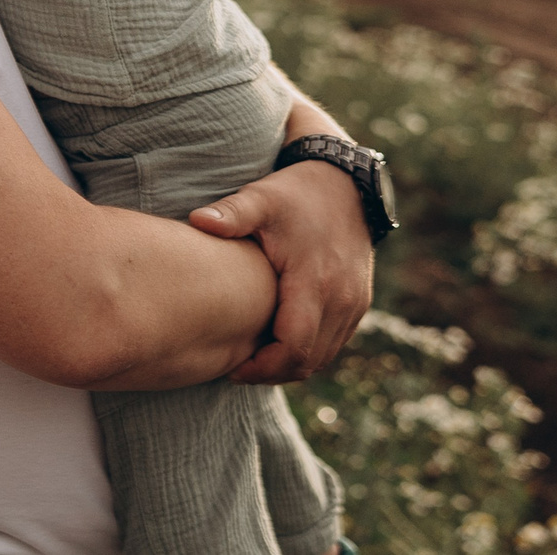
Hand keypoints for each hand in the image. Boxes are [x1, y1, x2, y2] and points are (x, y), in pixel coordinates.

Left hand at [190, 160, 373, 383]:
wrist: (346, 185)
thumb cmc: (296, 194)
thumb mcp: (261, 198)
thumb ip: (231, 214)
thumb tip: (198, 222)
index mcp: (315, 282)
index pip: (295, 348)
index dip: (263, 367)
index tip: (232, 368)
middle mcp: (341, 300)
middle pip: (310, 361)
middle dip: (273, 372)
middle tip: (237, 370)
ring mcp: (354, 304)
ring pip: (324, 356)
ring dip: (291, 364)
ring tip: (254, 360)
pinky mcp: (358, 303)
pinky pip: (334, 342)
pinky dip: (308, 350)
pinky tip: (278, 342)